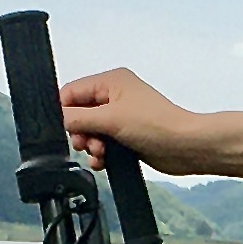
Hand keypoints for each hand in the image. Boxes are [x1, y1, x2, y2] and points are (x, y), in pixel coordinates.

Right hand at [59, 66, 196, 170]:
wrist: (185, 147)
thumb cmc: (155, 125)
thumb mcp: (109, 119)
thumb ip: (77, 118)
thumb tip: (57, 119)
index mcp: (110, 81)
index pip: (72, 92)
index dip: (63, 111)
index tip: (62, 129)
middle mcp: (114, 96)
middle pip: (79, 114)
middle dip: (79, 132)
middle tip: (86, 143)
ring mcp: (121, 117)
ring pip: (90, 131)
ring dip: (90, 145)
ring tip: (100, 153)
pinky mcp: (126, 136)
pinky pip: (102, 143)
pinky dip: (100, 153)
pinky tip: (103, 161)